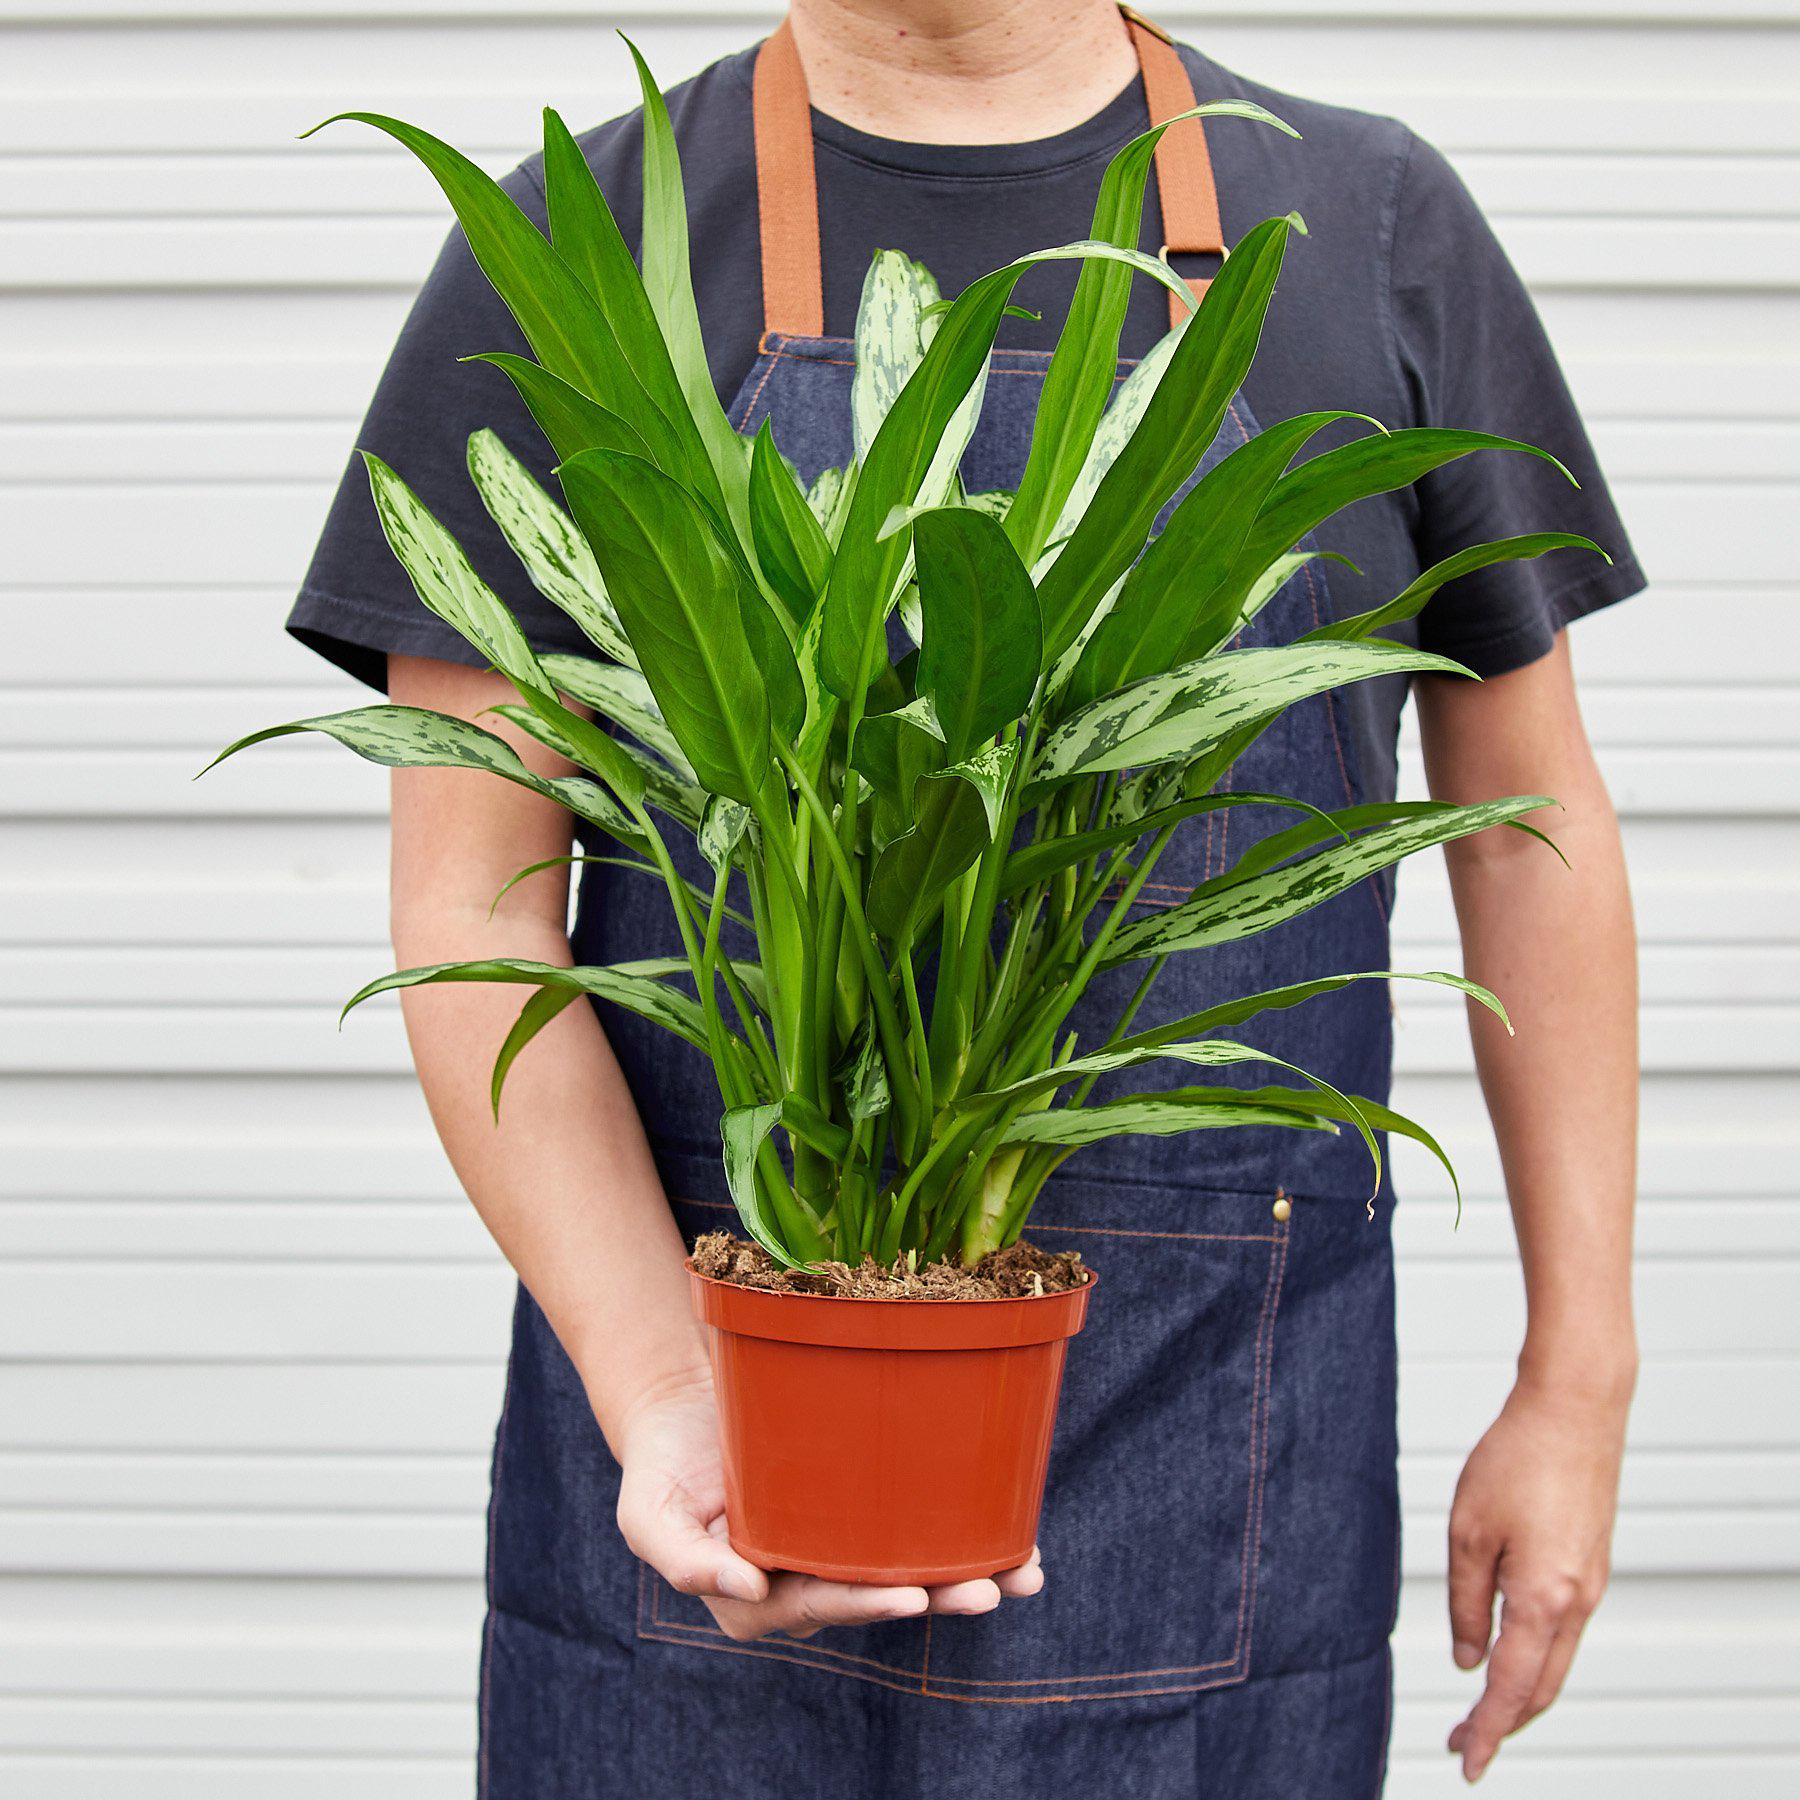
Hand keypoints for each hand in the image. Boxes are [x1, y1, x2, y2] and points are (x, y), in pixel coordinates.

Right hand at [612, 1371, 1044, 1640]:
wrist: (683, 1409)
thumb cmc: (663, 1465)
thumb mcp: (648, 1513)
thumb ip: (683, 1559)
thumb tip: (746, 1590)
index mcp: (759, 1597)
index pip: (820, 1604)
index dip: (867, 1605)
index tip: (911, 1599)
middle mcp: (808, 1580)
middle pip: (879, 1596)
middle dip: (938, 1596)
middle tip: (988, 1590)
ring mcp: (839, 1546)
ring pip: (910, 1569)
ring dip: (970, 1575)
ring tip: (1024, 1572)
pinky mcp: (862, 1509)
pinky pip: (916, 1529)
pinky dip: (966, 1532)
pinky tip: (1015, 1534)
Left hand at [1445, 1369, 1630, 1781]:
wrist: (1573, 1411)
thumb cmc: (1516, 1459)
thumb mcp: (1468, 1531)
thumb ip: (1466, 1602)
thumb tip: (1469, 1659)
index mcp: (1543, 1599)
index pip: (1511, 1688)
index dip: (1487, 1731)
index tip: (1465, 1762)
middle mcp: (1577, 1603)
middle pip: (1540, 1687)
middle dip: (1504, 1723)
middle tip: (1463, 1742)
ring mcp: (1591, 1586)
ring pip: (1556, 1662)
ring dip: (1521, 1692)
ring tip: (1481, 1708)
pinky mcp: (1592, 1566)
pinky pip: (1564, 1632)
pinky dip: (1537, 1657)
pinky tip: (1509, 1653)